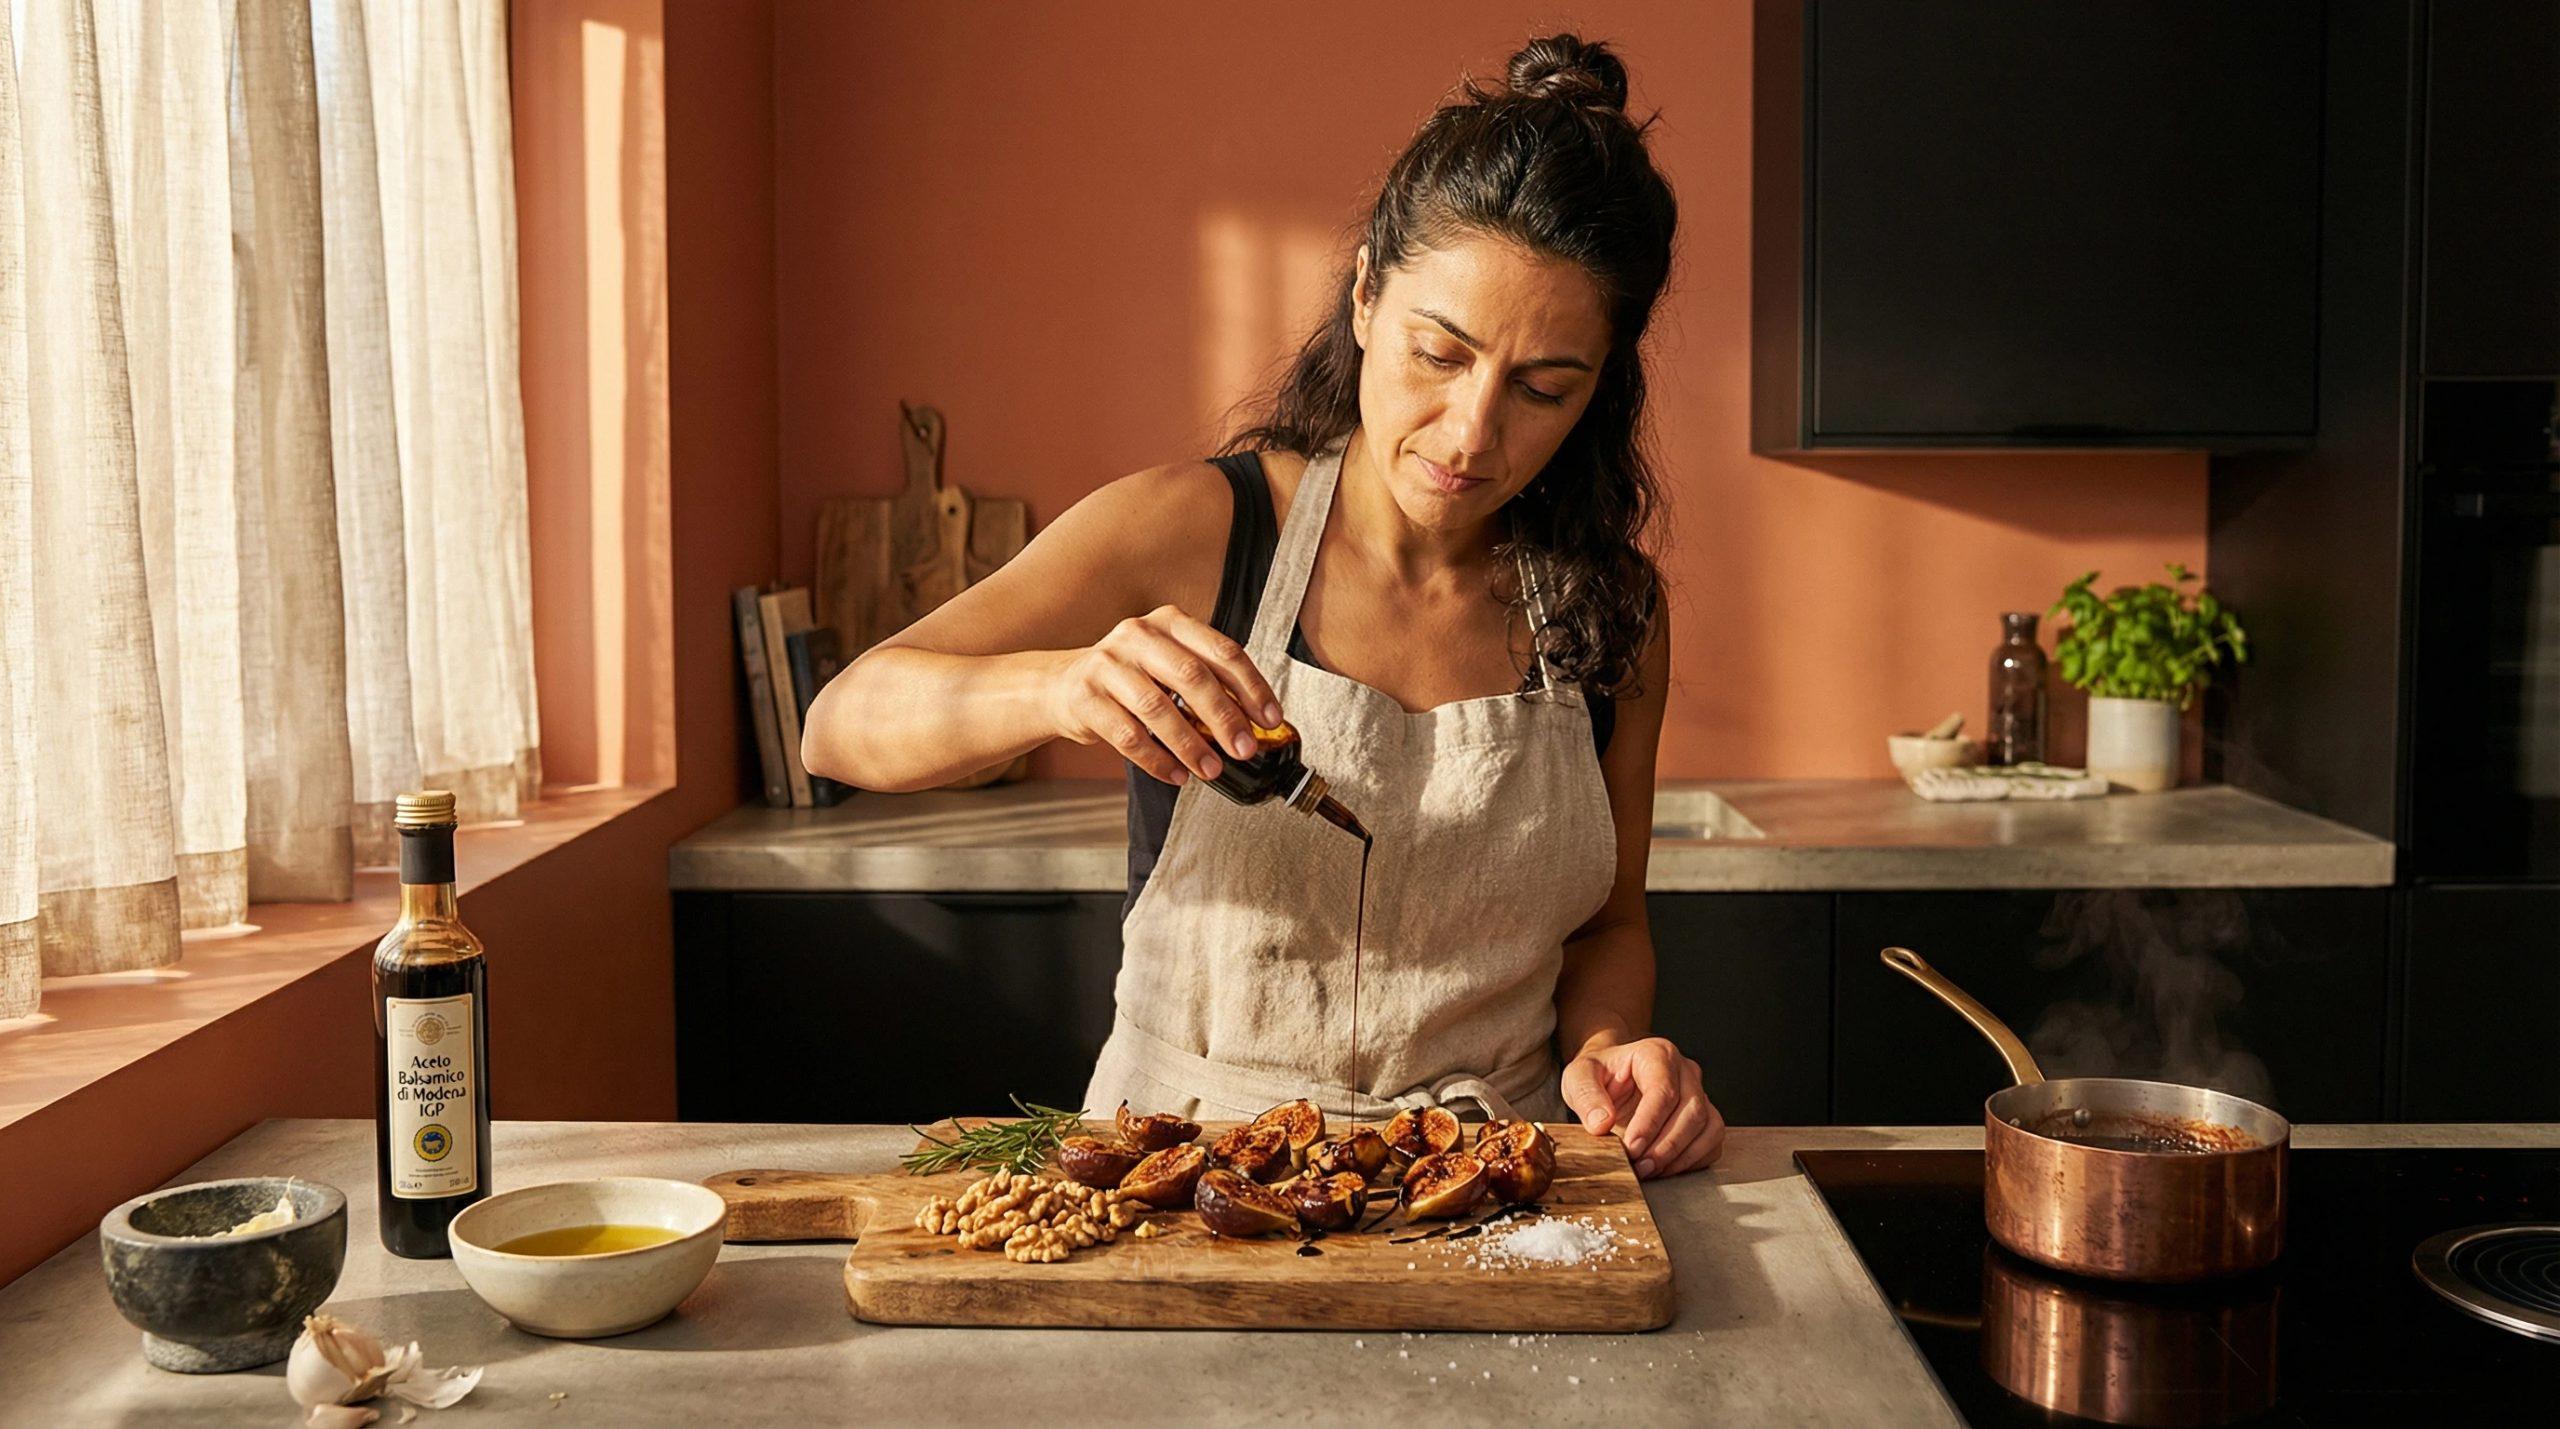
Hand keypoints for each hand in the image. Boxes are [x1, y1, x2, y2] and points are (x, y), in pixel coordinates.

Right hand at [1045, 605, 1285, 786]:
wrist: (1062, 686)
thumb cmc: (1130, 679)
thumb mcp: (1168, 665)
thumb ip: (1207, 681)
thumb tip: (1255, 721)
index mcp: (1169, 622)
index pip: (1221, 651)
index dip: (1252, 687)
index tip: (1271, 719)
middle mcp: (1138, 635)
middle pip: (1191, 676)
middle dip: (1224, 717)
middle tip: (1245, 749)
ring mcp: (1107, 664)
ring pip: (1157, 708)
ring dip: (1190, 745)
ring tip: (1211, 769)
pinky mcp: (1085, 697)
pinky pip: (1127, 735)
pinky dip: (1156, 760)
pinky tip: (1176, 775)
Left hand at [1559, 1036, 1725, 1177]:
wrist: (1612, 1078)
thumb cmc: (1599, 1074)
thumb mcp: (1579, 1077)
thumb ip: (1586, 1095)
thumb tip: (1601, 1123)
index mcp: (1657, 1054)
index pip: (1663, 1090)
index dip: (1649, 1123)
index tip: (1631, 1147)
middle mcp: (1685, 1071)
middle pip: (1692, 1110)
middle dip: (1666, 1145)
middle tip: (1640, 1166)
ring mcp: (1700, 1093)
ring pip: (1709, 1126)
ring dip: (1682, 1156)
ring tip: (1650, 1170)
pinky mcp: (1705, 1117)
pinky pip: (1713, 1142)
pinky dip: (1693, 1161)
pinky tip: (1665, 1169)